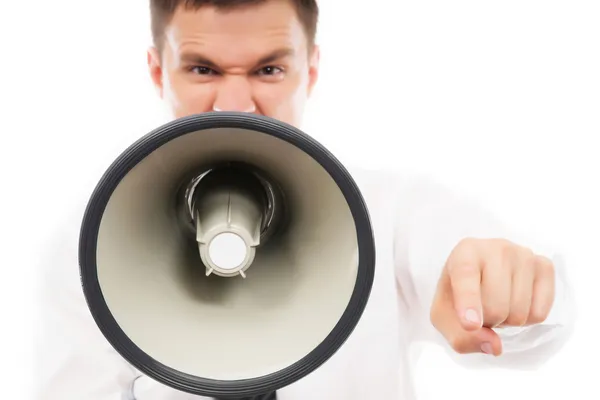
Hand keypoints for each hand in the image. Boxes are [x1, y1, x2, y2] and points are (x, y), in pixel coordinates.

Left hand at [430, 238, 554, 355]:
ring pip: (519, 313)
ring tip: (497, 304)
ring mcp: (523, 255)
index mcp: (464, 252)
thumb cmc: (457, 296)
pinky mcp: (544, 266)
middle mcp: (496, 248)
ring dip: (506, 322)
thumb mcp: (445, 318)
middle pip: (496, 307)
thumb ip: (461, 337)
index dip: (469, 302)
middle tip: (481, 312)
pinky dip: (526, 320)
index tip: (469, 324)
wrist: (481, 278)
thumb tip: (495, 346)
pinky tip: (515, 303)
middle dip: (487, 322)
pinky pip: (540, 313)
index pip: (466, 276)